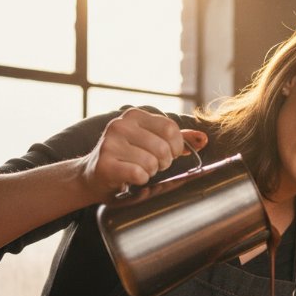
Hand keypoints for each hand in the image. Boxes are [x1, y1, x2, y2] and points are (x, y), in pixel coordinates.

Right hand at [81, 108, 208, 198]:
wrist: (92, 176)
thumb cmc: (126, 159)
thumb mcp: (149, 142)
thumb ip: (176, 139)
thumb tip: (203, 139)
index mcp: (134, 115)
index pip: (170, 128)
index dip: (176, 147)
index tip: (170, 155)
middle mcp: (120, 125)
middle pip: (163, 147)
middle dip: (164, 163)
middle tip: (153, 166)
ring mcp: (110, 143)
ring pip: (151, 162)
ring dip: (150, 172)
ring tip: (139, 170)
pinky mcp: (105, 163)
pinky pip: (138, 173)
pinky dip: (140, 180)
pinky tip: (131, 178)